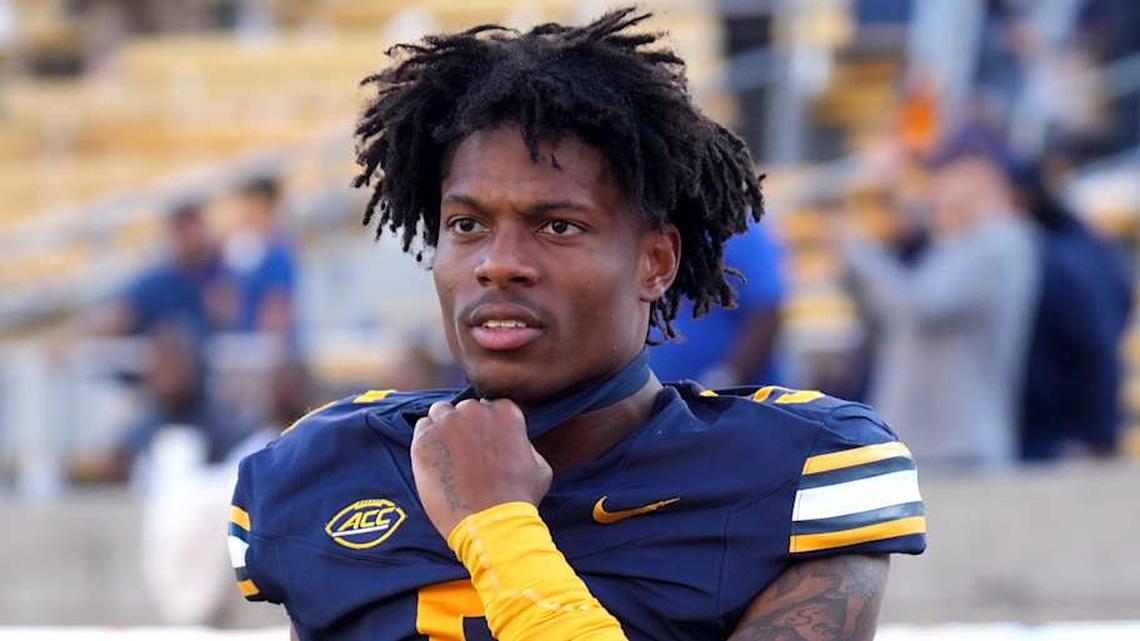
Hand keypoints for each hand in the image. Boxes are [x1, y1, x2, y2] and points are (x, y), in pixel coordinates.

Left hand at [411, 399, 552, 536]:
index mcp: (505, 411)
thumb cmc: (518, 498)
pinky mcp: (424, 440)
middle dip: (464, 426)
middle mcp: (475, 410)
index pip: (490, 407)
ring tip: (448, 455)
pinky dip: (426, 441)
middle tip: (466, 453)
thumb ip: (525, 444)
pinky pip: (421, 428)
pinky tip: (435, 462)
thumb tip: (517, 442)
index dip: (486, 426)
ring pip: (440, 413)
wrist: (490, 523)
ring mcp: (447, 423)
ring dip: (443, 428)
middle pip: (464, 408)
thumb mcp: (540, 466)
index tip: (484, 443)